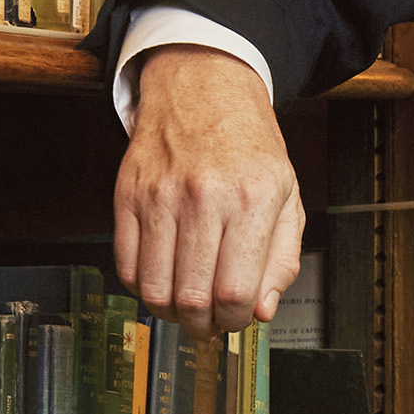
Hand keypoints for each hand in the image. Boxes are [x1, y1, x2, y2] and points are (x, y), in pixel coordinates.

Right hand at [114, 45, 305, 332]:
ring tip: (185, 304)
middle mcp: (204, 198)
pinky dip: (142, 286)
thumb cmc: (249, 147)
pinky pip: (126, 265)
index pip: (236, 291)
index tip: (235, 319)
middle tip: (208, 321)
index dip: (234, 321)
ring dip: (170, 311)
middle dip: (202, 324)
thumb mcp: (287, 198)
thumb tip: (260, 312)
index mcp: (253, 200)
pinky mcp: (127, 195)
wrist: (204, 90)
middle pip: (191, 297)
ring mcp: (160, 196)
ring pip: (153, 289)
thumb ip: (281, 259)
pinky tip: (162, 278)